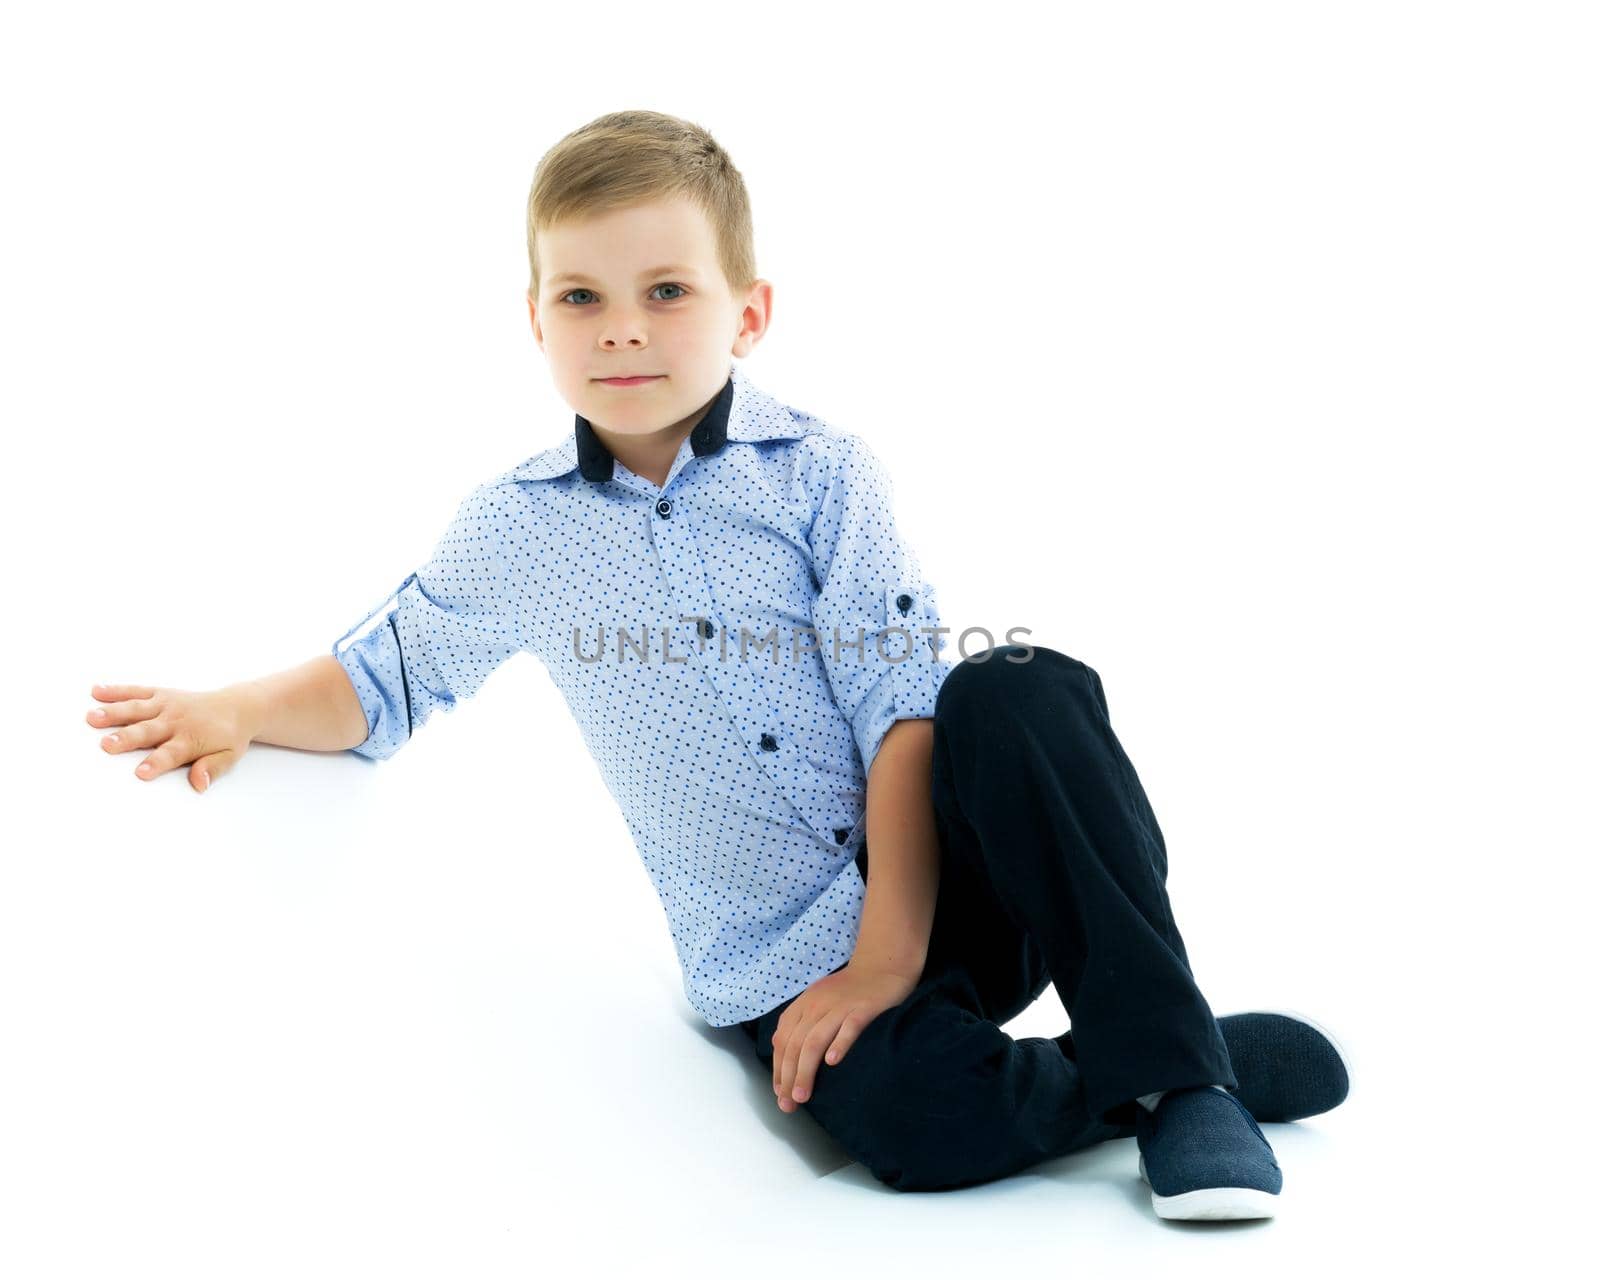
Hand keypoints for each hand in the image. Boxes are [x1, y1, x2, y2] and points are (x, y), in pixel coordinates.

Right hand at [86, 682, 257, 792]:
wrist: (237, 707)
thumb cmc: (228, 737)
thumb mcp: (228, 757)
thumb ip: (212, 769)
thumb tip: (200, 784)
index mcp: (191, 740)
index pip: (170, 754)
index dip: (156, 764)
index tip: (140, 773)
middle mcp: (175, 721)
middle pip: (148, 731)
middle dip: (127, 738)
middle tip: (107, 745)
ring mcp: (166, 706)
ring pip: (137, 709)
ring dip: (115, 713)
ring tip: (92, 718)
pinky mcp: (160, 694)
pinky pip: (137, 691)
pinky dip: (117, 691)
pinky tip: (96, 692)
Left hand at [772, 961, 918, 1111]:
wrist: (883, 966)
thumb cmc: (850, 990)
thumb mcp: (819, 1001)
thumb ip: (803, 1024)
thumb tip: (786, 1059)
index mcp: (804, 1004)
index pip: (783, 1039)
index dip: (779, 1068)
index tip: (780, 1093)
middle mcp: (818, 1004)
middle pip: (796, 1044)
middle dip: (788, 1076)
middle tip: (788, 1103)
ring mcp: (840, 1006)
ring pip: (815, 1039)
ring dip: (805, 1069)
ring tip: (802, 1094)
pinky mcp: (864, 1008)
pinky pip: (849, 1027)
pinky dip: (838, 1044)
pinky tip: (832, 1062)